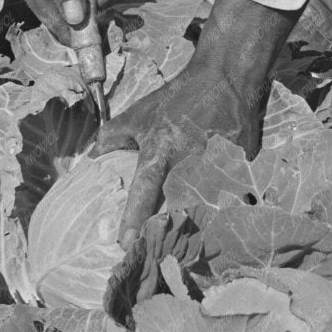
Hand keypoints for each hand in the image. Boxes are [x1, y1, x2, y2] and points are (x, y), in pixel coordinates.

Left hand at [93, 0, 298, 242]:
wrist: (226, 79)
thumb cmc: (178, 98)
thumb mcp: (140, 113)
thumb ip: (114, 136)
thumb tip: (91, 158)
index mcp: (161, 150)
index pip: (144, 190)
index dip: (134, 219)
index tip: (124, 245)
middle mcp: (188, 162)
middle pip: (177, 209)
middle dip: (167, 232)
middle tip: (158, 252)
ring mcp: (218, 167)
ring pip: (206, 207)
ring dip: (197, 224)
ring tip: (190, 246)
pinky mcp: (241, 169)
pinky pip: (231, 198)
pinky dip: (224, 210)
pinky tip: (221, 222)